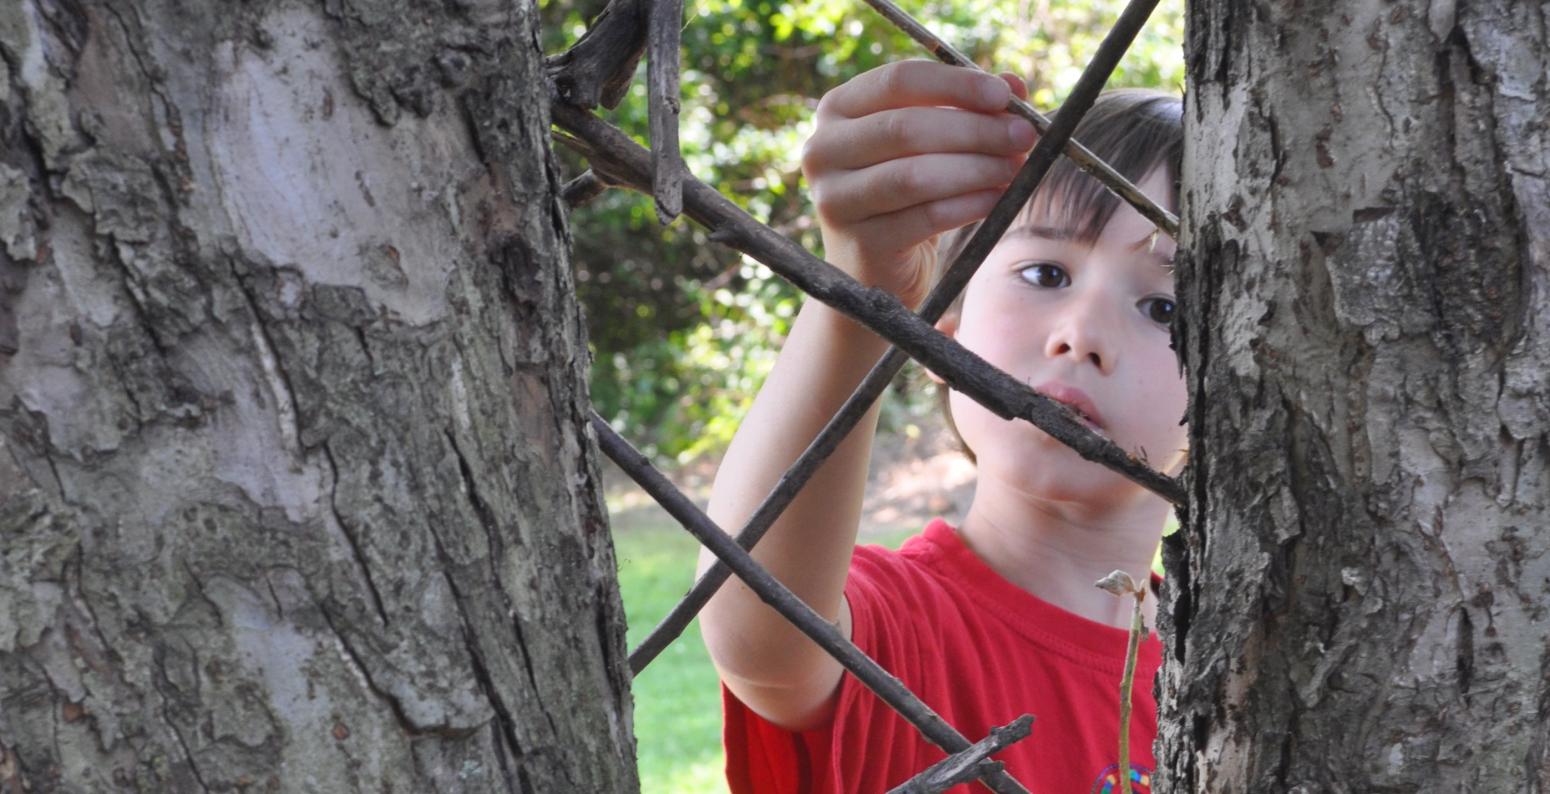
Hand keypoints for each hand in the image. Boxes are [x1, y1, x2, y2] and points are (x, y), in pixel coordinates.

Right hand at [801, 61, 1033, 308]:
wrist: (874, 266)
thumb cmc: (904, 191)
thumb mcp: (930, 140)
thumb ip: (966, 108)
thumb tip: (1015, 85)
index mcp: (837, 109)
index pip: (899, 81)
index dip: (956, 85)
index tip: (1005, 95)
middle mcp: (823, 150)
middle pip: (906, 128)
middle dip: (974, 129)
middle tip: (1022, 134)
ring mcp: (834, 200)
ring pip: (914, 175)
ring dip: (975, 168)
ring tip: (1015, 167)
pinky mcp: (860, 243)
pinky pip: (925, 217)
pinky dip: (968, 205)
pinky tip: (997, 198)